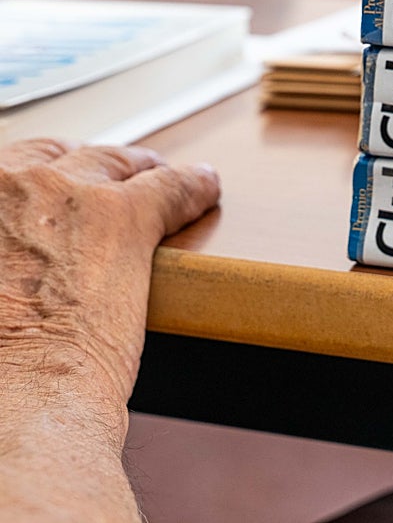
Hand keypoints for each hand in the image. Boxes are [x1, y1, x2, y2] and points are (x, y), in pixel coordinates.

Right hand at [0, 137, 219, 521]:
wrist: (13, 402)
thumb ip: (1, 260)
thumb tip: (13, 272)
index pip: (13, 168)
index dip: (41, 178)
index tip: (55, 192)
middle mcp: (9, 181)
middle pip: (59, 156)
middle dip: (87, 166)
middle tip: (109, 180)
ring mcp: (68, 192)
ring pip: (116, 163)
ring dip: (139, 168)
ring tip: (159, 175)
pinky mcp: (123, 215)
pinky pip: (170, 186)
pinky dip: (192, 187)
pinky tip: (206, 186)